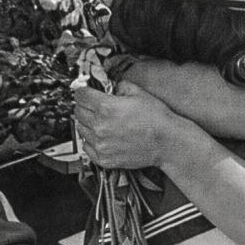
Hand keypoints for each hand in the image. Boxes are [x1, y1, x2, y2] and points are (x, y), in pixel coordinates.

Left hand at [74, 81, 203, 169]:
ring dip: (87, 124)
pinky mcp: (104, 158)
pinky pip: (87, 147)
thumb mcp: (139, 93)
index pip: (81, 95)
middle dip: (84, 106)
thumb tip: (112, 87)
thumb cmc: (156, 118)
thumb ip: (120, 86)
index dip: (83, 91)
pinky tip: (102, 136)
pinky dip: (91, 141)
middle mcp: (99, 126)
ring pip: (80, 129)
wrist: (167, 142)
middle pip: (78, 112)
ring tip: (101, 122)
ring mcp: (100, 144)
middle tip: (94, 106)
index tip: (85, 92)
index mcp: (106, 107)